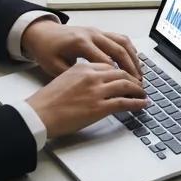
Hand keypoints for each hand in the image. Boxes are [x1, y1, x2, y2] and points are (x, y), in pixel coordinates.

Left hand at [21, 21, 141, 79]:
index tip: (125, 88)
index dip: (117, 75)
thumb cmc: (46, 50)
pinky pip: (119, 38)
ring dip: (133, 57)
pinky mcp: (99, 32)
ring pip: (122, 42)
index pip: (105, 61)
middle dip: (131, 67)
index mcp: (81, 43)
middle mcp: (93, 34)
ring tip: (140, 72)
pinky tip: (133, 59)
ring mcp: (98, 31)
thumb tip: (91, 86)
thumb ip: (73, 75)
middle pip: (118, 50)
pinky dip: (129, 49)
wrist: (42, 32)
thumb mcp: (53, 66)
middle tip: (138, 81)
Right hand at [27, 62, 148, 138]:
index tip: (127, 75)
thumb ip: (80, 76)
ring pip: (126, 85)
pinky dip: (136, 102)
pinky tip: (142, 104)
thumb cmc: (46, 101)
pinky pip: (124, 102)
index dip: (121, 71)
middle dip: (133, 79)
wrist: (37, 115)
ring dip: (138, 89)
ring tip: (143, 94)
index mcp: (84, 68)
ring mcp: (97, 91)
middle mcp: (93, 76)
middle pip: (121, 73)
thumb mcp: (63, 78)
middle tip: (140, 84)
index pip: (110, 65)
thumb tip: (92, 81)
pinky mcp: (99, 107)